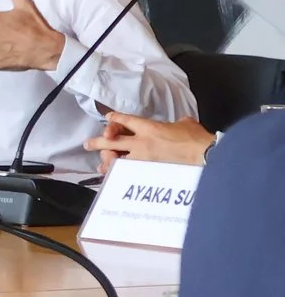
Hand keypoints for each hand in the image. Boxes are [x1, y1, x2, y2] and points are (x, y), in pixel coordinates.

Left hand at [87, 111, 215, 169]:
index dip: (115, 119)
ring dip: (106, 160)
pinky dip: (117, 175)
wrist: (206, 156)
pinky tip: (111, 177)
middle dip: (99, 141)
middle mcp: (141, 142)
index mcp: (149, 127)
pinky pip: (127, 174)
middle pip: (112, 140)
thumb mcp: (185, 124)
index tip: (108, 119)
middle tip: (89, 144)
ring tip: (100, 164)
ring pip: (116, 159)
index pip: (125, 120)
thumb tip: (179, 124)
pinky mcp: (148, 173)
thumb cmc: (198, 140)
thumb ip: (177, 123)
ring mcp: (143, 159)